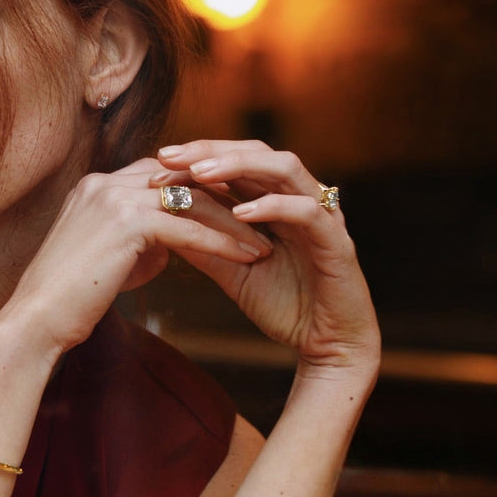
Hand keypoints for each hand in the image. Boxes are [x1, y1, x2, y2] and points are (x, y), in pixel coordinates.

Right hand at [0, 157, 273, 354]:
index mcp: (98, 186)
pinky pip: (188, 228)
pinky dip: (223, 242)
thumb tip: (170, 247)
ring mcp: (113, 198)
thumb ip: (141, 243)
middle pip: (183, 180)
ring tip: (266, 243)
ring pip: (192, 201)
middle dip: (228, 200)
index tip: (240, 212)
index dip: (204, 192)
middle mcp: (105, 182)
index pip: (164, 176)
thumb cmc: (70, 301)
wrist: (36, 322)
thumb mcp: (110, 260)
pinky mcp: (126, 223)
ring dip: (234, 222)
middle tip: (265, 220)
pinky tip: (249, 257)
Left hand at [151, 140, 379, 379]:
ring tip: (200, 174)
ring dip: (240, 165)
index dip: (198, 156)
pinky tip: (240, 213)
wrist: (327, 346)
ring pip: (286, 168)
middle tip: (169, 157)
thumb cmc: (284, 304)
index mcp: (276, 200)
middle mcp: (300, 197)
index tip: (158, 163)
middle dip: (211, 151)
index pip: (237, 161)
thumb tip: (160, 221)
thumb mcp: (231, 271)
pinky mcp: (338, 241)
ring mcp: (323, 215)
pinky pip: (308, 212)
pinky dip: (274, 207)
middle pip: (258, 152)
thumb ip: (203, 244)